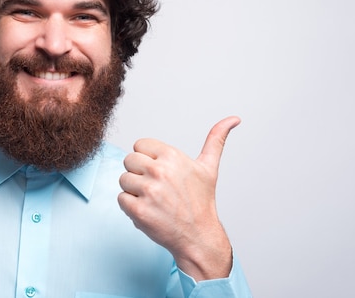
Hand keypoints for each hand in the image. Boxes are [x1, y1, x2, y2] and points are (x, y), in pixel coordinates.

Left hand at [118, 116, 240, 280]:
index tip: (162, 173)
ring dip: (134, 191)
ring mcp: (148, 191)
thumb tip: (233, 119)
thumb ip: (216, 140)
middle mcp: (159, 171)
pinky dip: (130, 207)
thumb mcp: (208, 168)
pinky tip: (148, 210)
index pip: (139, 145)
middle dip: (140, 174)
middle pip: (129, 160)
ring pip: (123, 179)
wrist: (198, 236)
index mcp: (171, 156)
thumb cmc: (201, 202)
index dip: (148, 159)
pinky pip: (121, 198)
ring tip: (154, 200)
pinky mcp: (138, 210)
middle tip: (158, 188)